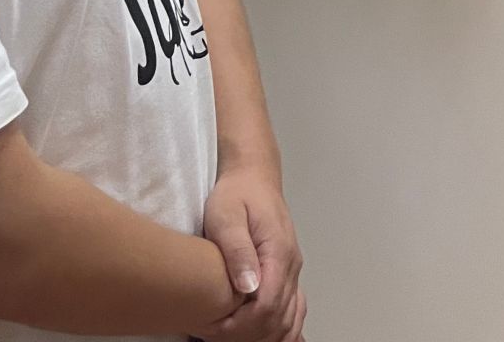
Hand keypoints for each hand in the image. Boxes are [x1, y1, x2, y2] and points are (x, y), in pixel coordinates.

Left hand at [198, 168, 304, 341]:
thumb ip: (237, 250)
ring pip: (289, 318)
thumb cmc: (237, 195)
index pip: (267, 306)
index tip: (210, 330)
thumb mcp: (226, 217)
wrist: (254, 177)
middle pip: (278, 318)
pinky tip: (268, 338)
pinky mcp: (287, 272)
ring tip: (231, 337)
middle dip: (246, 336)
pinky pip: (294, 308)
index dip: (239, 326)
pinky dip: (282, 328)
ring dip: (264, 336)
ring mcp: (292, 271)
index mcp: (278, 254)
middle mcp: (291, 266)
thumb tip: (248, 287)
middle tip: (210, 336)